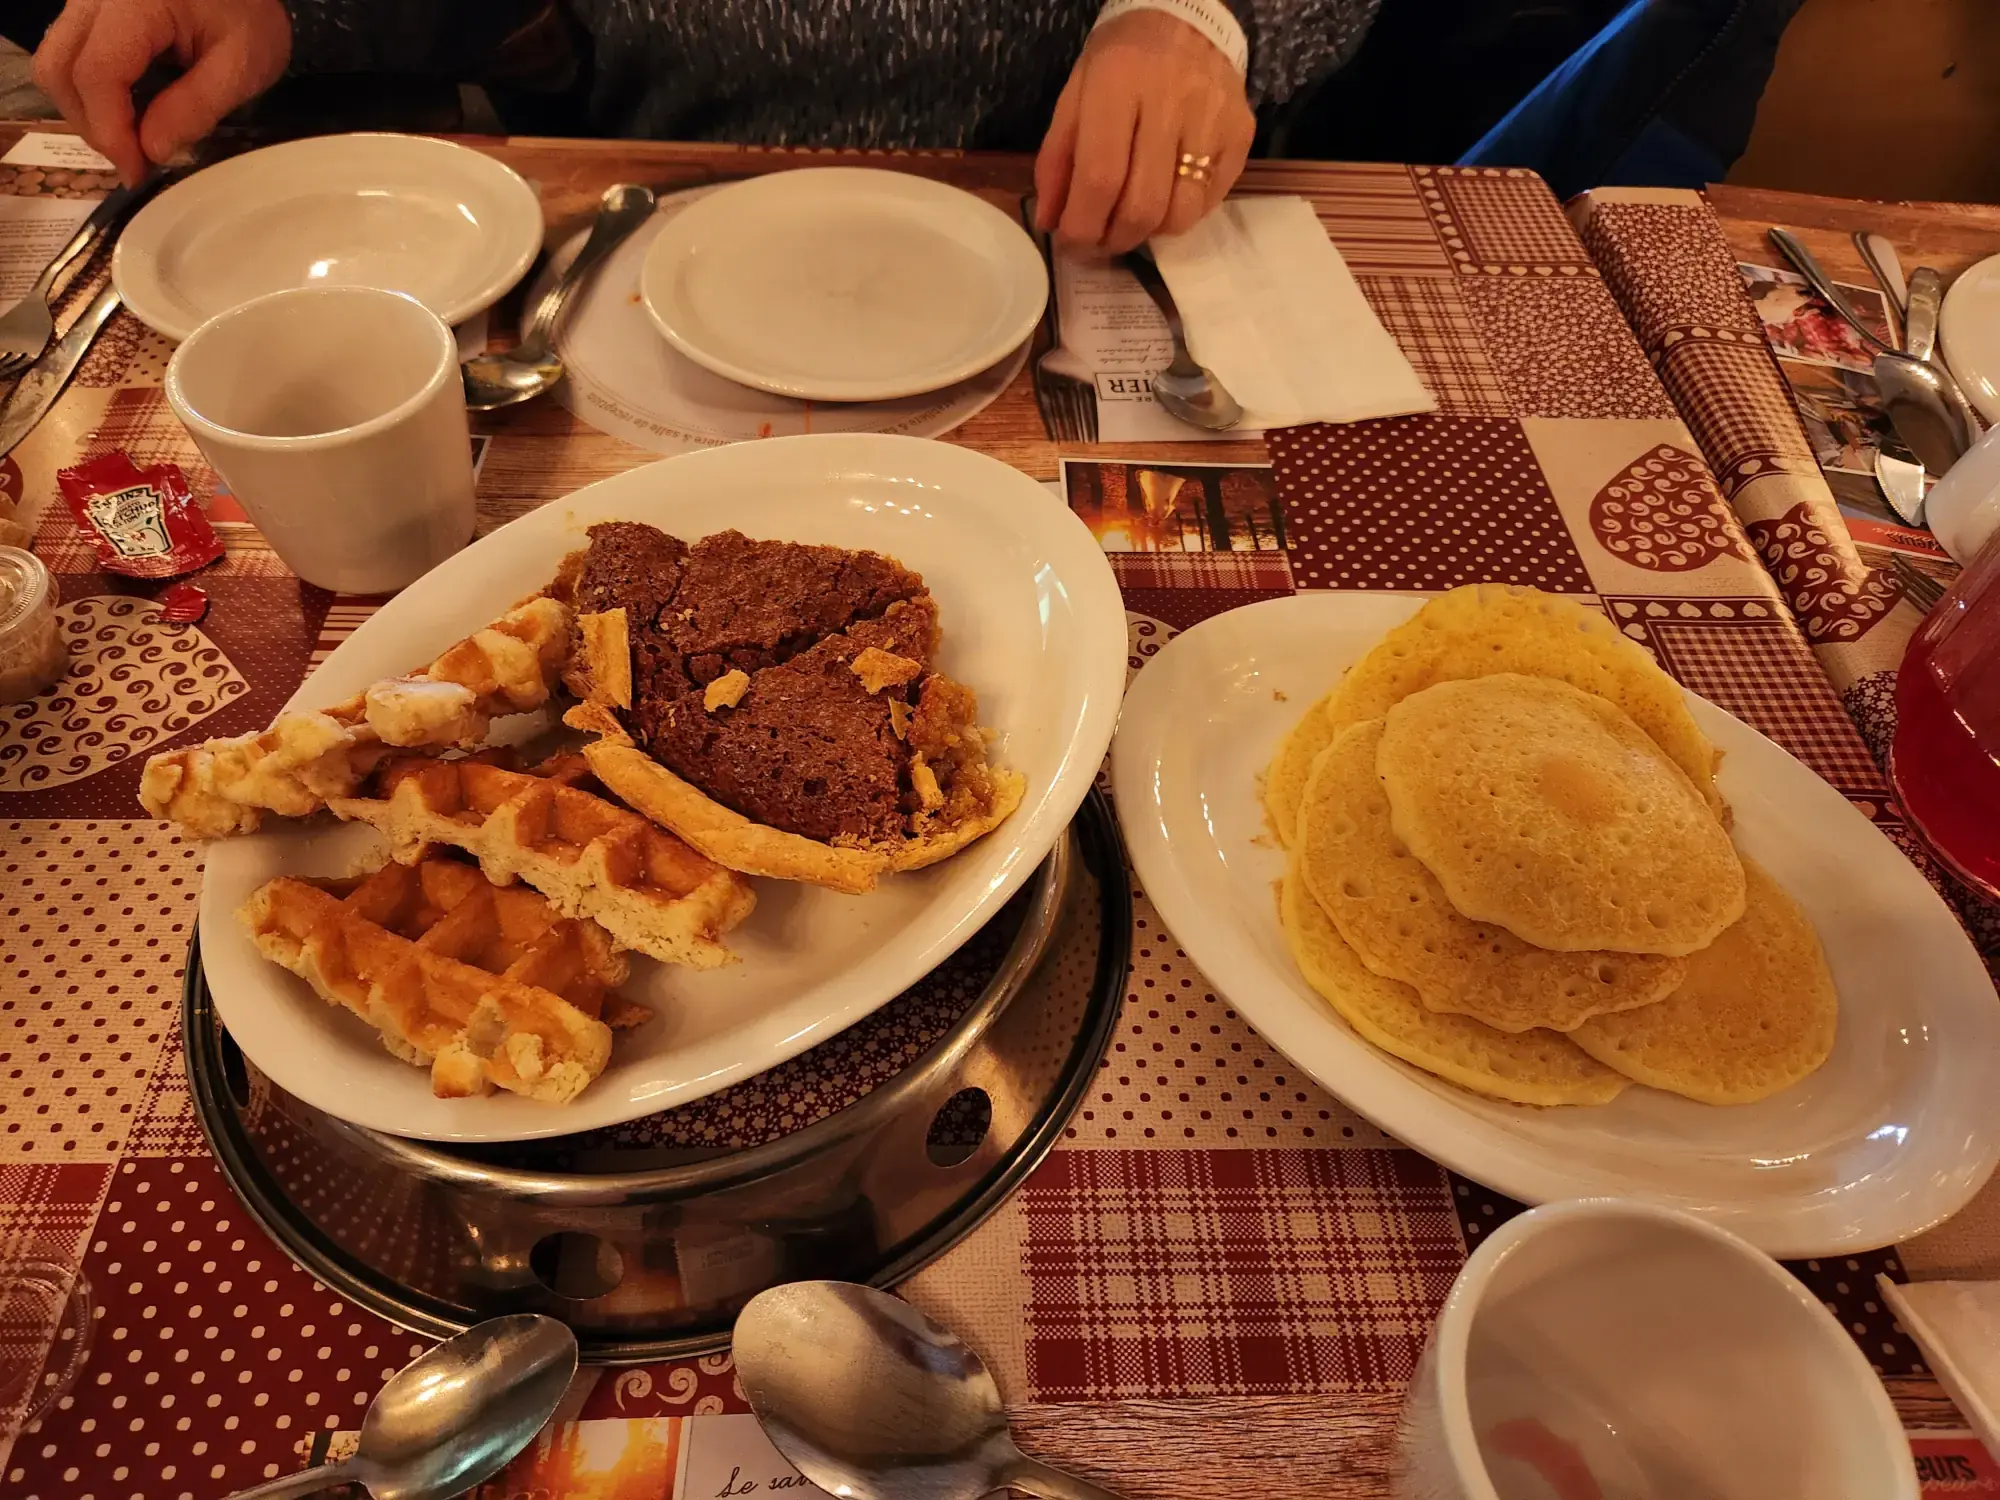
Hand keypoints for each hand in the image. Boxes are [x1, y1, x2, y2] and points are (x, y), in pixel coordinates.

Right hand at [33, 0, 291, 185]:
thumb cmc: (250, 16)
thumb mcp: (241, 66)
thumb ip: (196, 107)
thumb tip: (152, 151)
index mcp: (135, 2)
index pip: (97, 73)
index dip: (110, 132)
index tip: (137, 172)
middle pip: (59, 69)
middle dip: (93, 126)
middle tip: (135, 162)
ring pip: (55, 63)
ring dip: (86, 112)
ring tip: (132, 142)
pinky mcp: (88, 10)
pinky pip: (69, 55)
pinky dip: (90, 94)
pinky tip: (128, 115)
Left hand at [1033, 8, 1253, 255]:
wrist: (1185, 21)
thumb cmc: (1121, 63)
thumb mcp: (1075, 96)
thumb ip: (1057, 159)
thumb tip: (1049, 221)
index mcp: (1119, 84)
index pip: (1101, 177)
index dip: (1083, 224)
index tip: (1071, 241)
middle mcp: (1172, 101)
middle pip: (1143, 205)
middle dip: (1114, 238)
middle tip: (1100, 240)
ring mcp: (1214, 120)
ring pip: (1181, 214)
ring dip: (1148, 233)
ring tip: (1130, 221)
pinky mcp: (1241, 135)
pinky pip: (1209, 202)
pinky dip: (1180, 215)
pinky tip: (1163, 199)